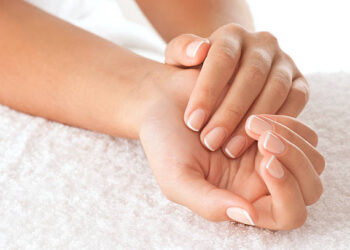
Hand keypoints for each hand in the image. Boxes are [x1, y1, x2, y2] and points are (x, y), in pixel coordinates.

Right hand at [139, 69, 323, 229]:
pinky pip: (303, 132)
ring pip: (312, 158)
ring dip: (292, 140)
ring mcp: (270, 154)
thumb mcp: (177, 180)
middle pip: (310, 188)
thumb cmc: (165, 144)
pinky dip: (288, 122)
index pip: (288, 214)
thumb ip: (208, 204)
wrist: (163, 103)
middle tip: (264, 140)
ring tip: (254, 123)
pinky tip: (258, 114)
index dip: (287, 194)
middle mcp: (260, 181)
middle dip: (295, 162)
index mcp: (241, 199)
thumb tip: (250, 215)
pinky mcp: (274, 129)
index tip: (264, 163)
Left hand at [165, 24, 308, 158]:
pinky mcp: (300, 82)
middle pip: (251, 75)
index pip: (223, 58)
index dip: (208, 90)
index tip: (192, 122)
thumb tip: (198, 50)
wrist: (228, 75)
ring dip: (254, 122)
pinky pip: (297, 100)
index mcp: (232, 36)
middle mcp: (262, 44)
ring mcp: (284, 62)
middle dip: (230, 112)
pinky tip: (258, 143)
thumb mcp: (181, 61)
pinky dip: (281, 122)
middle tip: (210, 142)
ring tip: (230, 150)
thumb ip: (181, 52)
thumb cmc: (198, 73)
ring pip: (275, 89)